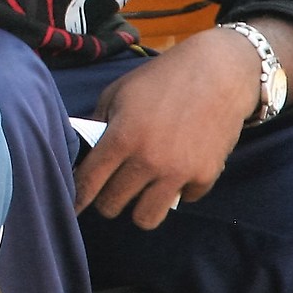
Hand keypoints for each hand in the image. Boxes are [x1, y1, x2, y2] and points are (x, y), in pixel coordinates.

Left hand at [72, 27, 262, 228]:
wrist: (218, 73)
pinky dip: (177, 192)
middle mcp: (148, 160)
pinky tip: (176, 172)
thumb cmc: (161, 79)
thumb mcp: (118, 93)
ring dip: (139, 208)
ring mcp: (178, 172)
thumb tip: (82, 153)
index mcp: (121, 137)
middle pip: (113, 206)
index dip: (77, 198)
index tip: (74, 207)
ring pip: (146, 219)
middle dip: (107, 201)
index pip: (88, 183)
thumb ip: (97, 124)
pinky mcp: (205, 176)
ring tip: (141, 193)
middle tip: (112, 189)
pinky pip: (182, 201)